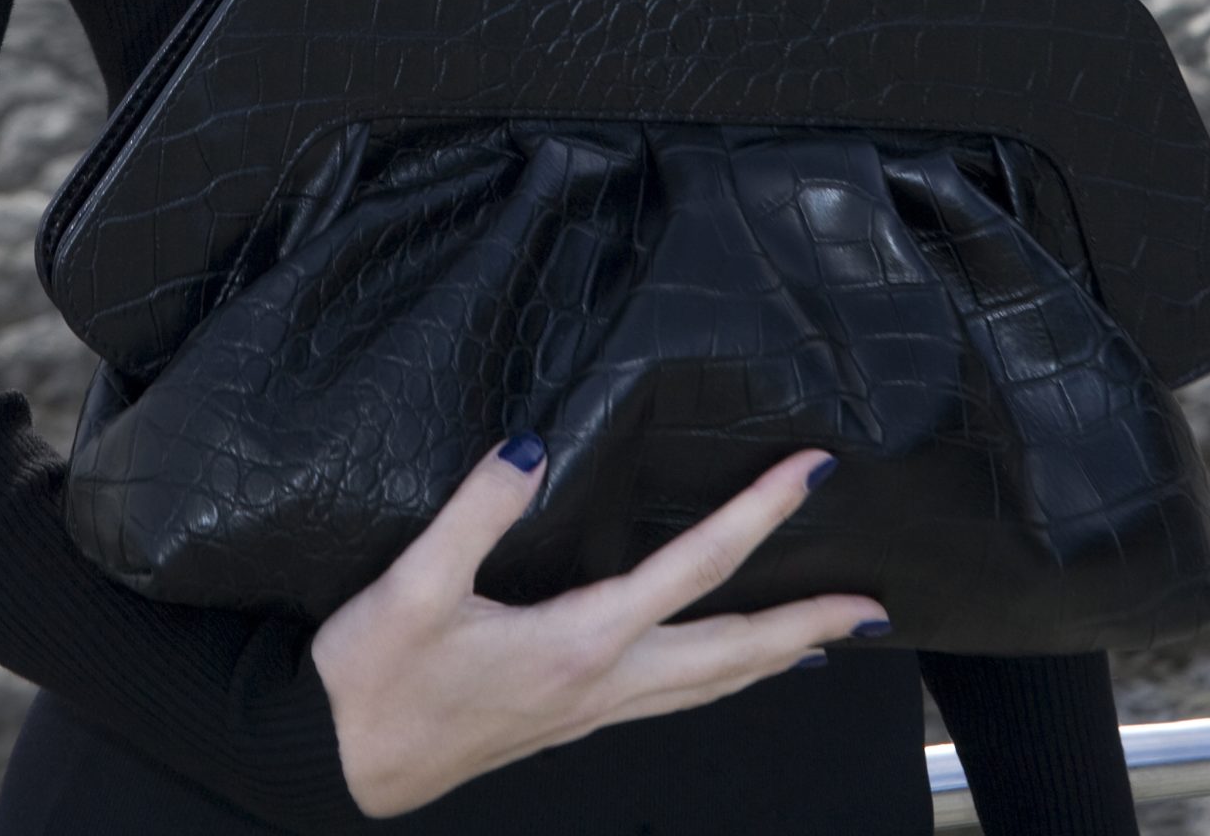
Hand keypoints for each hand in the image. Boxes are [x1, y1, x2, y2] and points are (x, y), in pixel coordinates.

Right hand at [308, 441, 885, 817]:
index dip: (756, 516)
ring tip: (828, 639)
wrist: (335, 766)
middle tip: (873, 605)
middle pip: (731, 653)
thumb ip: (476, 509)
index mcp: (578, 642)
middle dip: (808, 627)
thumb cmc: (372, 678)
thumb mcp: (412, 586)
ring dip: (776, 659)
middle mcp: (601, 683)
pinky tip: (725, 669)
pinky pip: (674, 697)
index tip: (808, 474)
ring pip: (710, 685)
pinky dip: (722, 679)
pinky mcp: (569, 719)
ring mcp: (591, 711)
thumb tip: (533, 444)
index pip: (692, 568)